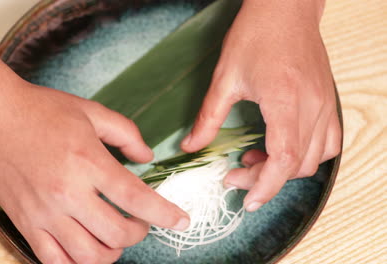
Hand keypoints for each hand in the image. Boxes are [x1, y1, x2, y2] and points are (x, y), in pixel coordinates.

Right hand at [0, 80, 189, 262]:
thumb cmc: (40, 111)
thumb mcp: (91, 112)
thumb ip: (126, 133)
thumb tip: (147, 157)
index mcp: (88, 162)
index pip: (136, 198)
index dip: (165, 214)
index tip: (182, 221)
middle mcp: (67, 193)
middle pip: (116, 233)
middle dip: (139, 233)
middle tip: (141, 222)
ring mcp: (44, 213)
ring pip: (88, 256)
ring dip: (112, 252)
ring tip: (116, 238)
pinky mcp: (25, 223)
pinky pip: (54, 261)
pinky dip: (77, 263)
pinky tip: (86, 249)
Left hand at [181, 0, 340, 211]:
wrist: (286, 7)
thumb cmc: (256, 34)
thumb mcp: (225, 78)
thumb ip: (208, 118)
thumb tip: (191, 146)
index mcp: (284, 101)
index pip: (284, 160)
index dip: (265, 186)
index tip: (246, 199)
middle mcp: (312, 106)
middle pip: (297, 165)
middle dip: (265, 179)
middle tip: (236, 173)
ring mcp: (325, 104)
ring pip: (315, 158)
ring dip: (285, 169)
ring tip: (256, 158)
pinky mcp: (328, 100)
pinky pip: (328, 141)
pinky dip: (306, 154)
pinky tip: (282, 146)